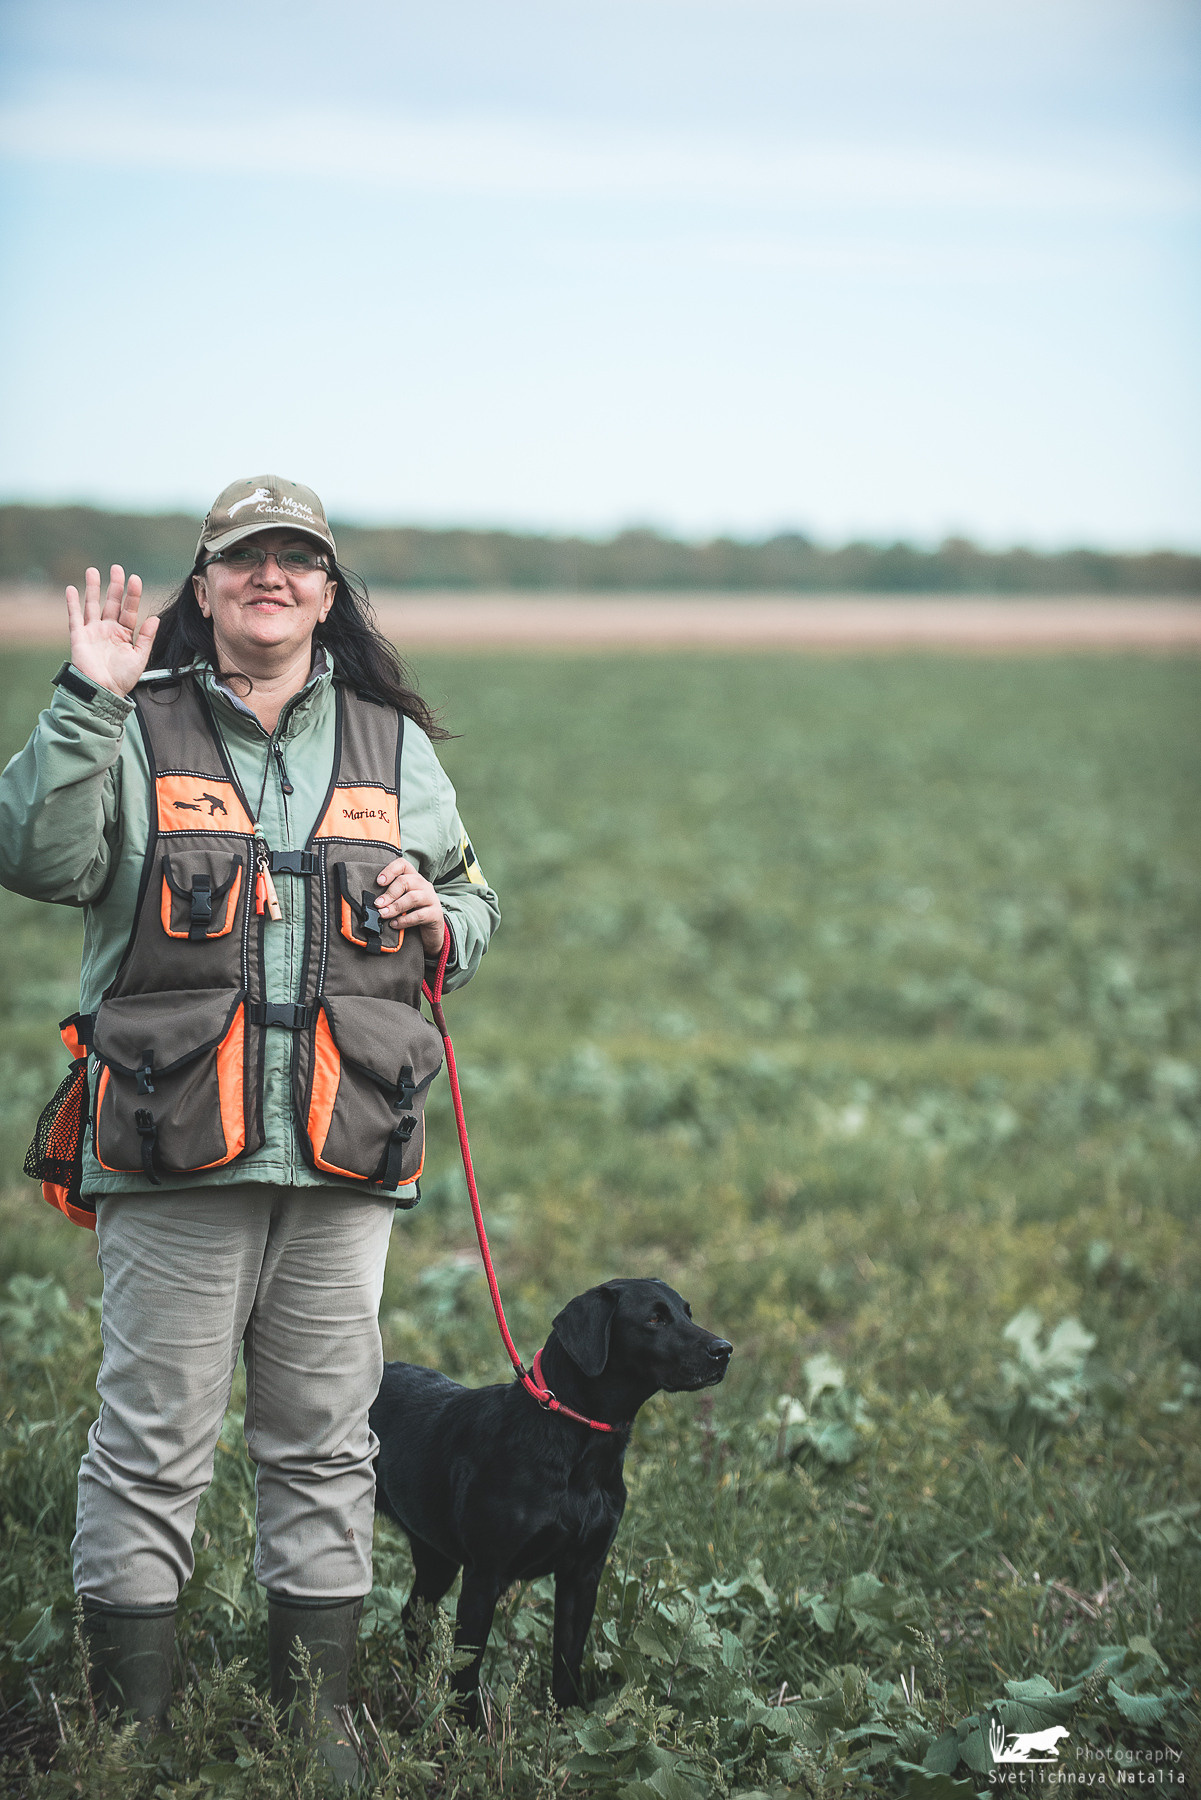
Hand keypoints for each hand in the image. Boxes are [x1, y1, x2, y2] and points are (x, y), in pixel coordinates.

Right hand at [65, 564, 158, 696]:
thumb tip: (155, 618)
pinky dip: (72, 603)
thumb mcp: (140, 658)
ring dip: (93, 588)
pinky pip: (75, 617)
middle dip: (114, 585)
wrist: (103, 691)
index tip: (135, 579)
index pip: (129, 610)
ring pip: (92, 605)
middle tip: (117, 568)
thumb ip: (146, 638)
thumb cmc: (122, 678)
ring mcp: (93, 631)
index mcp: (124, 634)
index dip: (132, 595)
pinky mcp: (79, 637)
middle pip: (111, 602)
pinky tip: (71, 589)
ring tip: (93, 570)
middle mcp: (108, 629)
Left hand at [375, 856, 446, 955]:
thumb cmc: (412, 912)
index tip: (379, 882)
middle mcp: (423, 885)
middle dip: (389, 894)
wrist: (432, 931)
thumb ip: (390, 897)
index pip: (402, 865)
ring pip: (412, 898)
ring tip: (384, 914)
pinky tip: (395, 924)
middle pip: (405, 881)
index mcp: (413, 878)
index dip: (389, 871)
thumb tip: (371, 902)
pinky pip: (418, 915)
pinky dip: (404, 920)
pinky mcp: (435, 913)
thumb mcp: (401, 900)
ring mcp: (431, 898)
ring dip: (395, 907)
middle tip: (378, 904)